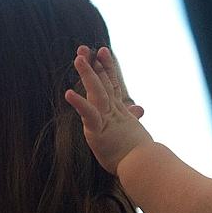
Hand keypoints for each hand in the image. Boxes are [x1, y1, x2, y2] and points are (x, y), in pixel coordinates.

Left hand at [65, 46, 151, 173]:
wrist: (143, 165)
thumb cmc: (138, 154)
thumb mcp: (133, 132)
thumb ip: (132, 118)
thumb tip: (139, 108)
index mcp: (119, 113)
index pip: (111, 86)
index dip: (106, 68)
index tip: (101, 51)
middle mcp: (113, 112)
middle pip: (103, 83)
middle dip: (94, 65)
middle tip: (85, 47)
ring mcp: (107, 119)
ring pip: (96, 92)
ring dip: (87, 74)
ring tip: (78, 58)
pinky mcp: (99, 130)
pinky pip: (89, 113)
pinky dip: (79, 103)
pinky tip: (68, 93)